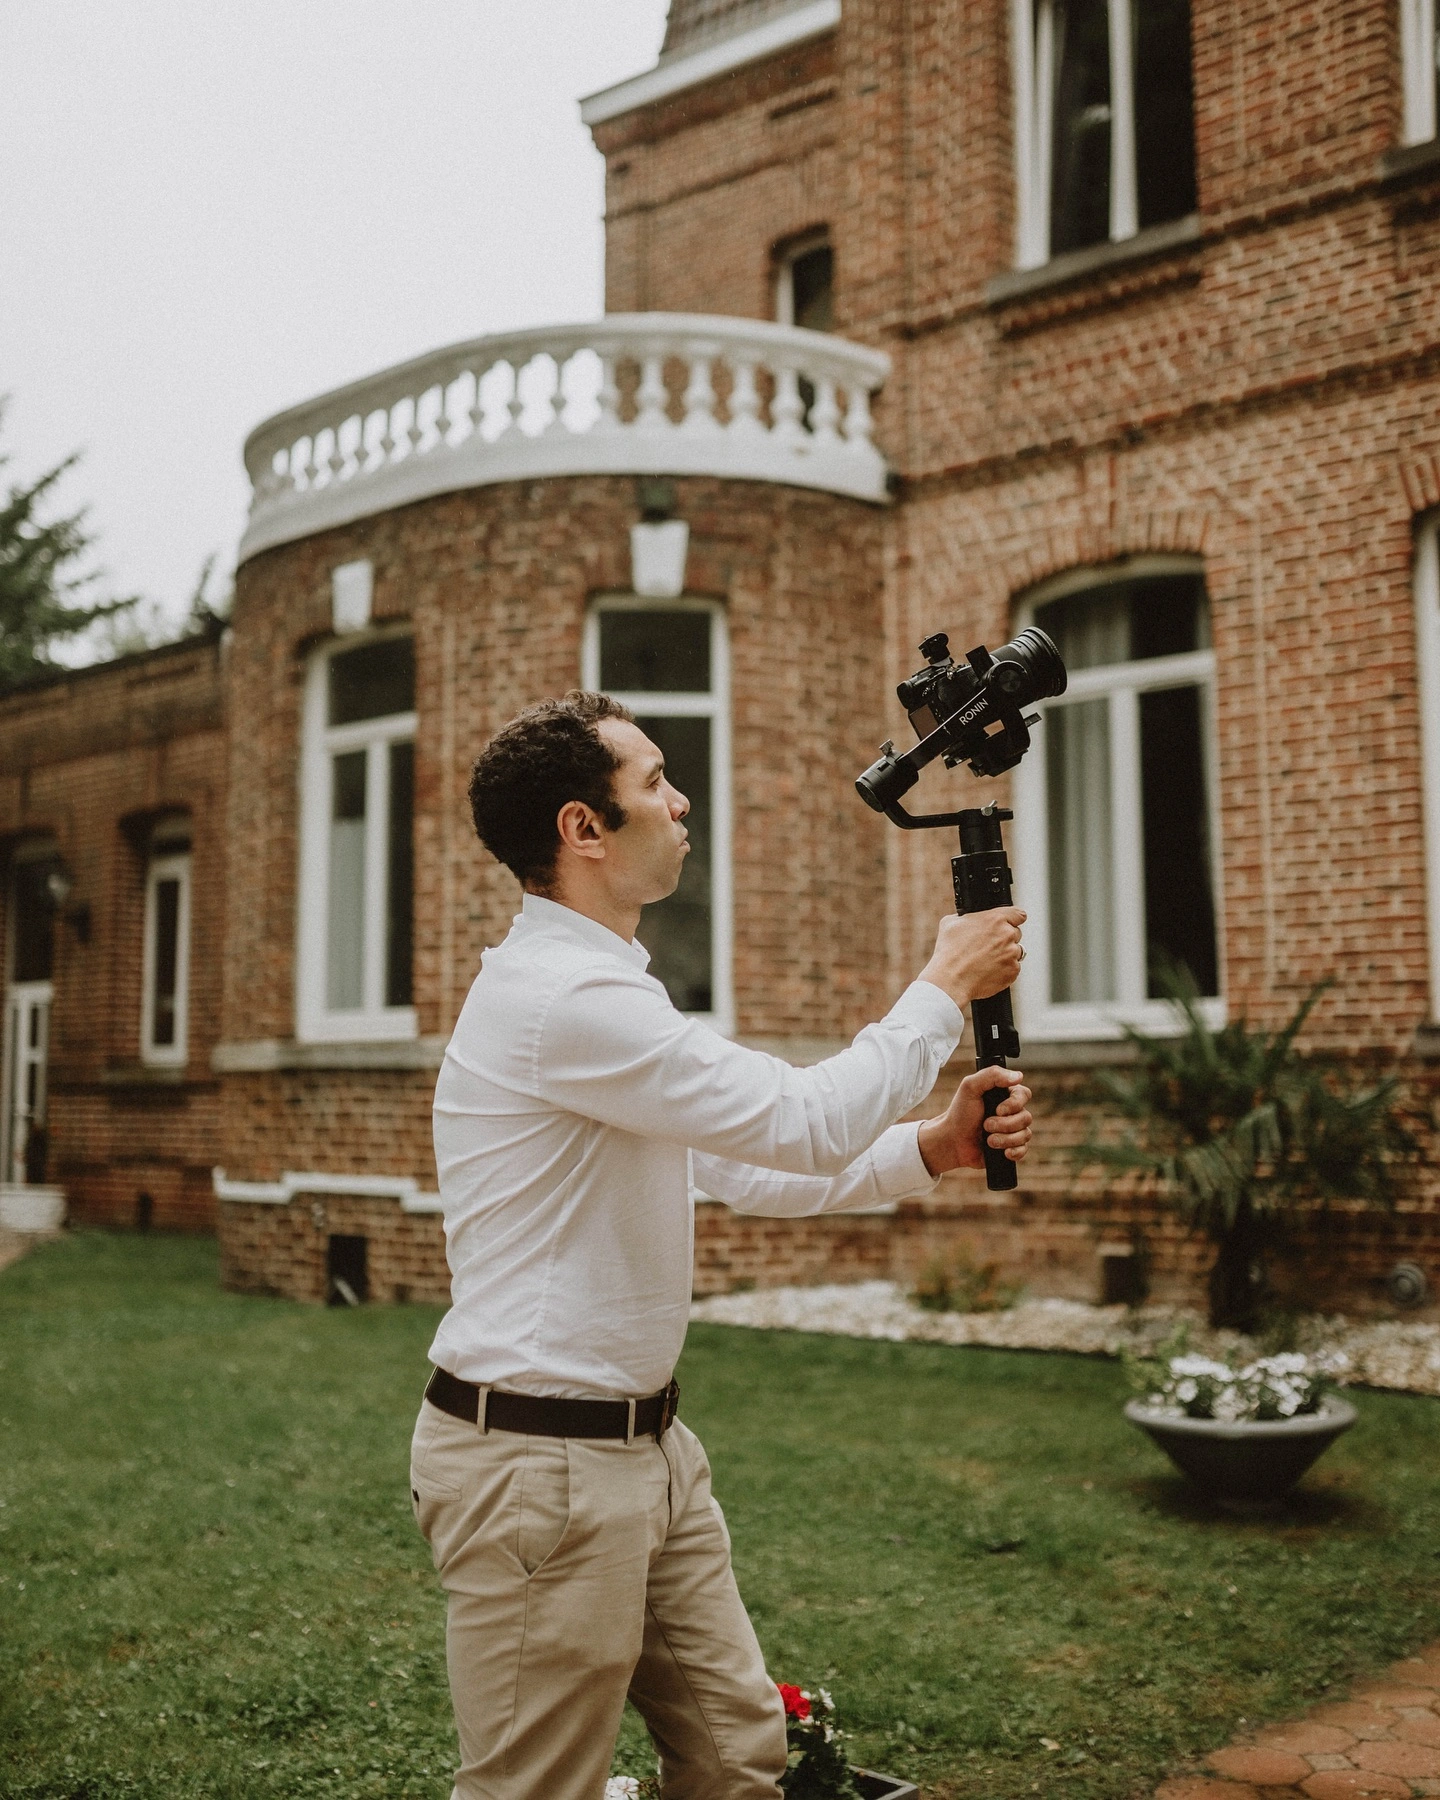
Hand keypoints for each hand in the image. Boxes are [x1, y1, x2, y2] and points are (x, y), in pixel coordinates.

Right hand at [916, 909, 1025, 1010]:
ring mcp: (1012, 954)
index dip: (1012, 919)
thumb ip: (968, 917)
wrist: (951, 981)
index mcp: (995, 920)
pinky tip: (988, 971)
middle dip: (1004, 939)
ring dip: (1005, 954)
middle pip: (1016, 933)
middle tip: (988, 947)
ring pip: (1015, 951)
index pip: (1018, 914)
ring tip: (986, 961)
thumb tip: (971, 919)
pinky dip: (1004, 970)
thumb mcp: (950, 923)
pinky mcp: (1013, 971)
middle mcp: (1007, 935)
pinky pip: (1013, 968)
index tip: (1008, 924)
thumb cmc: (949, 953)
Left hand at [917, 1067, 1032, 1175]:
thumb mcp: (970, 1087)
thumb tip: (1018, 1076)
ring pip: (1025, 1134)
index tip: (998, 1110)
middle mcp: (1011, 1112)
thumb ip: (992, 1075)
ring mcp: (1012, 1131)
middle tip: (986, 1125)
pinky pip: (1024, 1150)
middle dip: (1005, 1124)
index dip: (1014, 1104)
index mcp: (1004, 1095)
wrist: (952, 1142)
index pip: (1024, 1095)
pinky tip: (1003, 1152)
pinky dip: (1014, 1152)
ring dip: (1005, 1138)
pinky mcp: (1011, 1147)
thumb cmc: (960, 1113)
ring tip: (989, 1140)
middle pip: (1026, 1117)